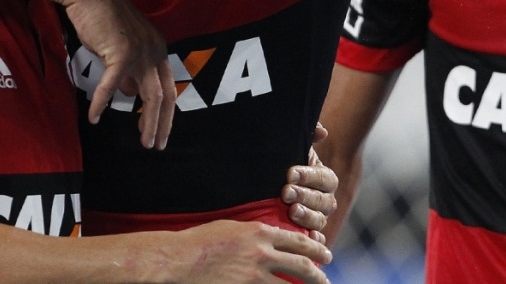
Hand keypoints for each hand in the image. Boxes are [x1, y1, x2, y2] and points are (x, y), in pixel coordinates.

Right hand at [62, 0, 174, 148]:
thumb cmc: (101, 18)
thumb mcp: (121, 46)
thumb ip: (129, 69)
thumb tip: (131, 92)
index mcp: (158, 48)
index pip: (169, 86)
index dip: (166, 112)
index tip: (159, 131)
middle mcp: (155, 51)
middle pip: (165, 95)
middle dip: (162, 124)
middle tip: (156, 145)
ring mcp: (140, 52)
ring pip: (149, 96)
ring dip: (147, 122)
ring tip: (143, 141)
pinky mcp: (120, 52)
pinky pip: (111, 85)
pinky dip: (102, 102)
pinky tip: (94, 117)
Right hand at [169, 220, 330, 283]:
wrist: (178, 260)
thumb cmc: (199, 241)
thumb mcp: (231, 227)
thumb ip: (253, 233)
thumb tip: (268, 237)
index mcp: (259, 232)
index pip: (297, 239)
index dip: (315, 247)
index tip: (324, 252)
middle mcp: (262, 253)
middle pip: (302, 264)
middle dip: (319, 273)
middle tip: (327, 278)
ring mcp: (254, 275)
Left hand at [282, 123, 338, 239]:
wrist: (265, 186)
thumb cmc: (281, 165)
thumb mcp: (290, 149)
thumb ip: (308, 135)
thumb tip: (322, 132)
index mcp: (324, 178)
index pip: (324, 178)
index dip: (309, 176)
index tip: (290, 173)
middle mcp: (325, 200)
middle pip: (323, 201)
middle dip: (305, 196)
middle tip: (286, 192)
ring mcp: (317, 219)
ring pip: (320, 221)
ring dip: (307, 217)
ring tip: (291, 211)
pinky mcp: (307, 235)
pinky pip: (315, 241)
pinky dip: (312, 240)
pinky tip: (305, 238)